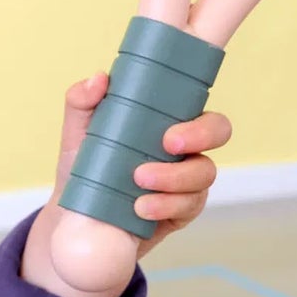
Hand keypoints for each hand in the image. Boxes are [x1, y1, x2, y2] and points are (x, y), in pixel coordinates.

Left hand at [23, 70, 233, 296]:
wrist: (78, 218)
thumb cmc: (86, 168)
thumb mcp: (79, 132)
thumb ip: (81, 100)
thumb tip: (99, 78)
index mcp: (167, 122)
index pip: (199, 107)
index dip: (201, 116)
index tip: (171, 128)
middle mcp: (185, 148)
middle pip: (218, 132)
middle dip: (200, 136)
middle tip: (168, 145)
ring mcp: (187, 181)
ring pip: (205, 174)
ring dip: (174, 178)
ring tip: (139, 182)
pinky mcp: (182, 211)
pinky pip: (190, 206)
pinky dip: (166, 206)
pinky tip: (142, 208)